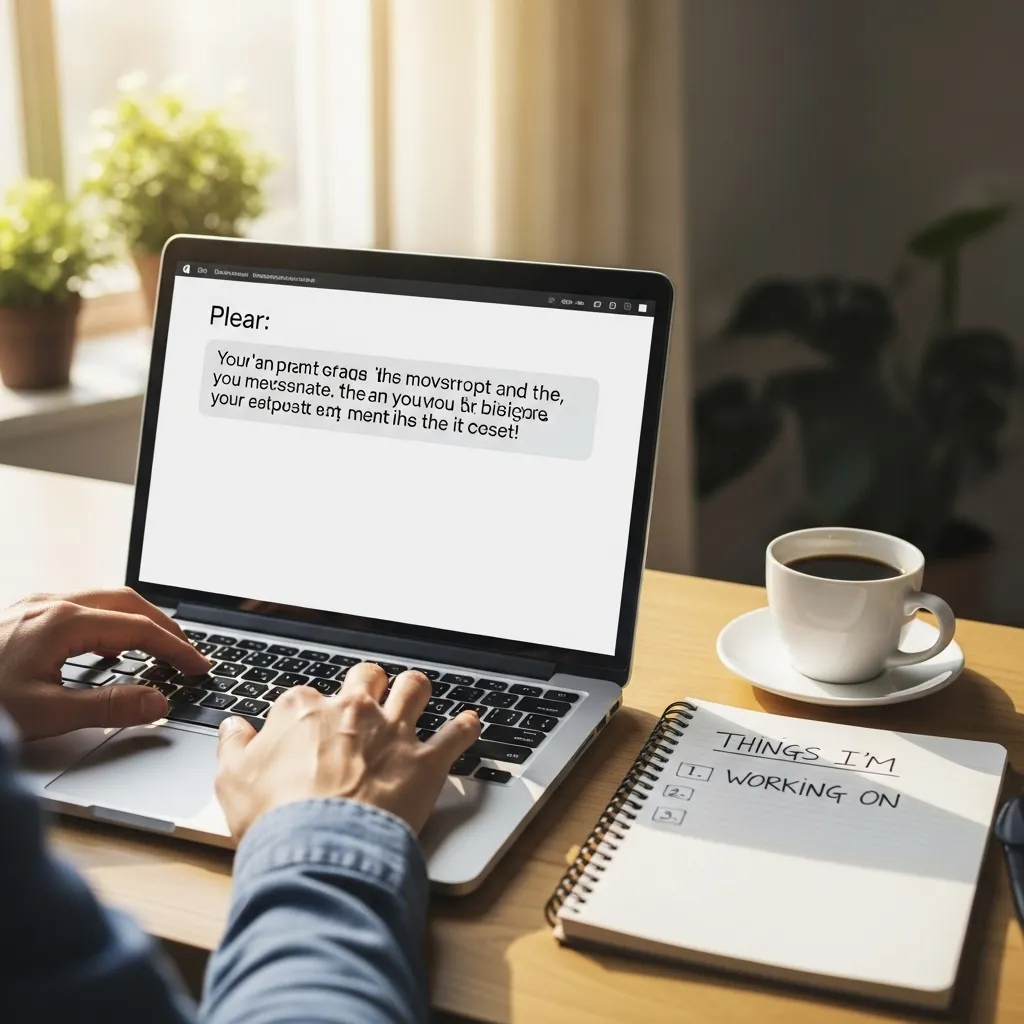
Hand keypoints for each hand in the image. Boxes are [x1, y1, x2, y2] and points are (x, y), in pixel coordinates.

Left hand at [0, 588, 211, 740]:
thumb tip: (158, 701)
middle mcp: (52, 604)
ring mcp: (36, 606)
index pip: (139, 629)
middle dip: (165, 626)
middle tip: (188, 654)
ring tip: (160, 647)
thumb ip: (110, 707)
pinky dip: (111, 622)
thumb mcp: (47, 714)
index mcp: (64, 622)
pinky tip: (110, 646)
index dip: (176, 649)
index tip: (199, 667)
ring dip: (138, 620)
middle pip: (128, 602)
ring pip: (105, 600)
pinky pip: (82, 607)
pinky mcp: (24, 615)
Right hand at [216, 663, 481, 837]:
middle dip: (368, 684)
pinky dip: (465, 728)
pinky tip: (471, 723)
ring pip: (414, 688)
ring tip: (415, 695)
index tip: (307, 727)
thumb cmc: (275, 817)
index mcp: (303, 710)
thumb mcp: (232, 782)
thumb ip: (234, 748)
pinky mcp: (425, 761)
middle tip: (366, 698)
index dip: (307, 711)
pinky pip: (455, 734)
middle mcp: (352, 710)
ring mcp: (392, 732)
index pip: (305, 695)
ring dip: (415, 690)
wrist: (321, 845)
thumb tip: (234, 729)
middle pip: (366, 676)